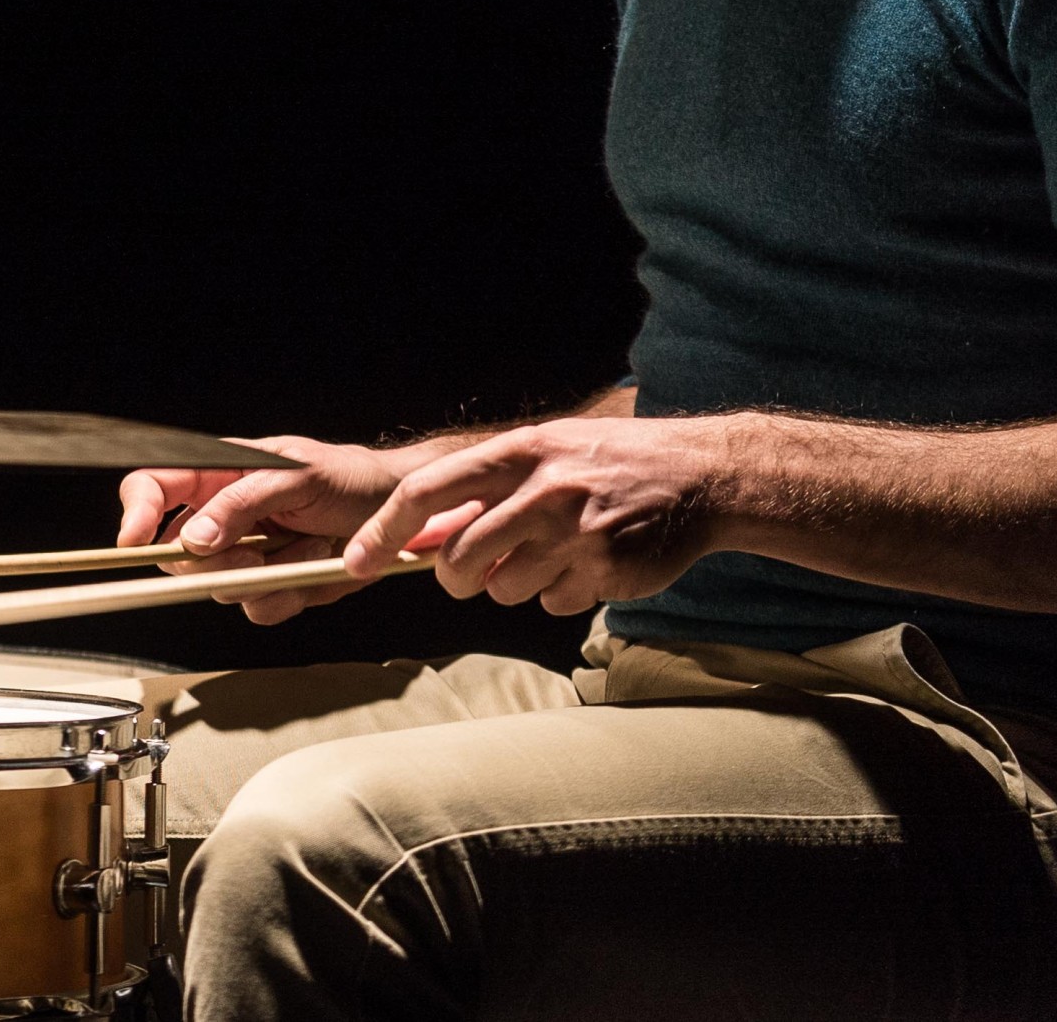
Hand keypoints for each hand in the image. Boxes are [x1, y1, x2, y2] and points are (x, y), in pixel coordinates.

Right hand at [117, 433, 465, 623]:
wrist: (399, 513)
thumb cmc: (350, 478)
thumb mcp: (298, 475)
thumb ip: (242, 500)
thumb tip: (194, 538)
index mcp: (219, 474)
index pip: (152, 487)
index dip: (135, 514)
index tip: (134, 541)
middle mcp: (223, 516)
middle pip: (178, 556)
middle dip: (219, 562)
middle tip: (259, 552)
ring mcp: (246, 555)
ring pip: (219, 588)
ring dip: (267, 575)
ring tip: (307, 545)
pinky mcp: (271, 586)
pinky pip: (258, 609)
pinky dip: (290, 594)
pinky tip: (315, 564)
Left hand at [344, 414, 734, 614]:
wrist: (699, 476)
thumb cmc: (608, 463)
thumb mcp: (546, 451)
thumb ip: (485, 487)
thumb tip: (416, 534)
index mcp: (521, 451)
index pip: (428, 491)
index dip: (384, 531)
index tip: (357, 561)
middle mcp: (544, 489)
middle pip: (458, 558)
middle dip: (455, 576)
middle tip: (473, 570)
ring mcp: (577, 534)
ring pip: (502, 589)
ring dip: (513, 584)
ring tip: (550, 552)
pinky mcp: (605, 573)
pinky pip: (549, 605)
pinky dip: (557, 595)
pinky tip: (586, 564)